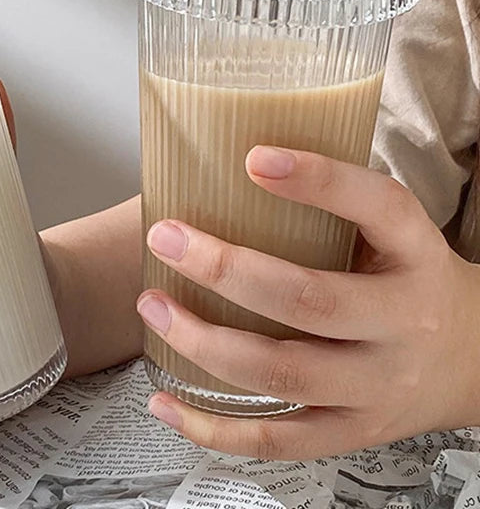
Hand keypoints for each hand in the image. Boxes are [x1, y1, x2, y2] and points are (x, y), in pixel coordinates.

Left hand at [137, 145, 479, 459]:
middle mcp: (403, 321)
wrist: (473, 361)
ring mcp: (378, 386)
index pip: (378, 206)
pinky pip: (278, 441)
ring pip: (282, 371)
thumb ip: (333, 204)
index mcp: (416, 254)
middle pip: (309, 299)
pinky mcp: (353, 431)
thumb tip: (226, 165)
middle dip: (224, 269)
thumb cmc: (407, 279)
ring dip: (204, 341)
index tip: (254, 158)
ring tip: (152, 306)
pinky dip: (214, 429)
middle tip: (165, 237)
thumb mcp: (394, 233)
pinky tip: (164, 403)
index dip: (318, 180)